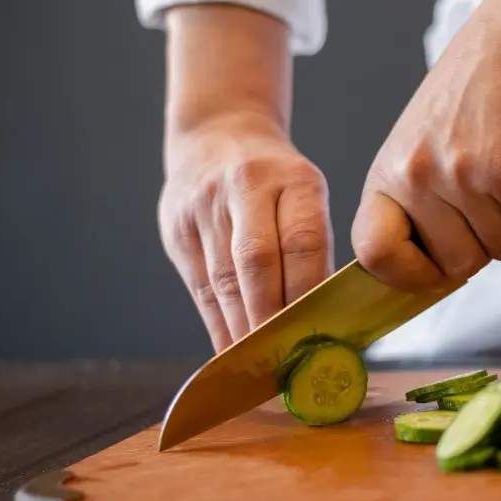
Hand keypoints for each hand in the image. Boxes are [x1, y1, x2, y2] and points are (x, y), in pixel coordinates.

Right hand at [158, 113, 333, 352]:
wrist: (218, 132)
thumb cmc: (277, 180)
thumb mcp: (307, 193)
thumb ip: (313, 248)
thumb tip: (323, 319)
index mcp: (294, 179)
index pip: (303, 241)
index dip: (308, 293)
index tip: (317, 335)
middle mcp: (246, 186)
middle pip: (256, 263)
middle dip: (270, 319)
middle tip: (284, 362)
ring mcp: (205, 206)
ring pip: (223, 279)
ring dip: (241, 329)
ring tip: (259, 367)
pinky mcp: (176, 227)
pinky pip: (199, 287)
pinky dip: (217, 324)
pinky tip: (231, 353)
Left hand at [351, 30, 500, 291]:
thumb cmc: (467, 98)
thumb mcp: (414, 151)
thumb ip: (413, 208)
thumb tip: (426, 276)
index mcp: (386, 177)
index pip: (376, 255)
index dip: (408, 274)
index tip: (431, 270)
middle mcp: (417, 178)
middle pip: (457, 265)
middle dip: (482, 243)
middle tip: (487, 199)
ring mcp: (462, 176)